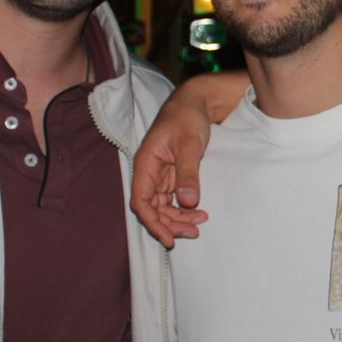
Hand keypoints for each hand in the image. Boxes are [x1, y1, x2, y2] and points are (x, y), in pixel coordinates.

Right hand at [129, 92, 214, 247]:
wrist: (194, 104)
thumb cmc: (186, 117)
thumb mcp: (189, 144)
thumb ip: (188, 173)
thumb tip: (188, 201)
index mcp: (145, 164)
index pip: (141, 201)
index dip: (152, 222)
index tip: (168, 238)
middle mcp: (149, 173)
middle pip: (152, 208)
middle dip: (170, 224)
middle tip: (193, 232)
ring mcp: (160, 176)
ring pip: (163, 207)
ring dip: (178, 219)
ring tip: (199, 224)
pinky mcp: (172, 177)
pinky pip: (174, 200)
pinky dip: (185, 209)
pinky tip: (200, 213)